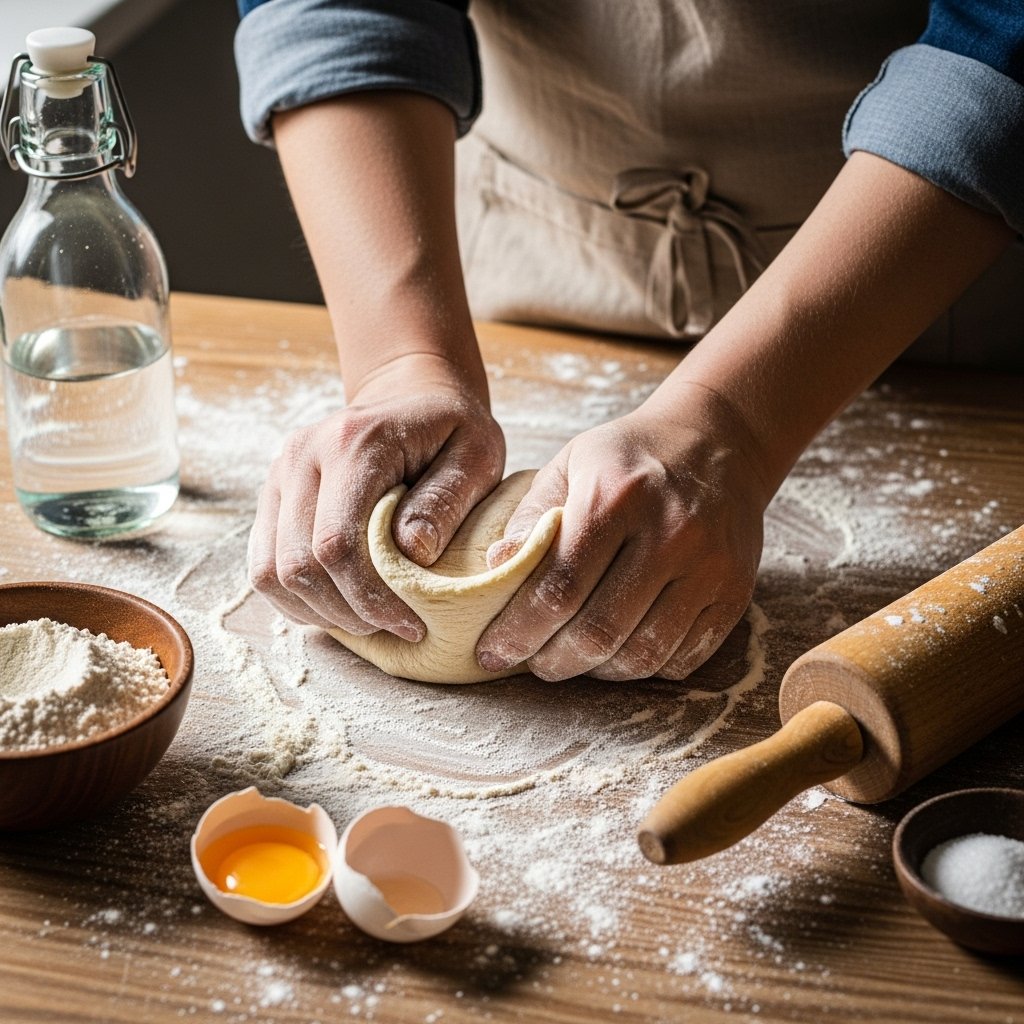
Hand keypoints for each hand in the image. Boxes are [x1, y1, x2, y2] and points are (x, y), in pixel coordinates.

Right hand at [248, 355, 504, 638]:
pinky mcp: (272, 494)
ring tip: (366, 621)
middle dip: (345, 612)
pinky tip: (338, 606)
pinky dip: (296, 599)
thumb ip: (447, 500)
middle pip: (297, 565)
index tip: (411, 624)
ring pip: (271, 572)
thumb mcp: (476, 455)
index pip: (338, 543)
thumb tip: (413, 553)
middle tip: (391, 627)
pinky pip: (262, 566)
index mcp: (352, 443)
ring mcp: (279, 474)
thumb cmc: (451, 430)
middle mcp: (302, 455)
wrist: (410, 394)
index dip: (369, 598)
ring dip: (317, 611)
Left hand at [477, 383, 769, 679]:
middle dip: (552, 660)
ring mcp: (708, 568)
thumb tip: (495, 570)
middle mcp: (669, 534)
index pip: (559, 586)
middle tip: (532, 661)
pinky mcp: (733, 594)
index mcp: (616, 497)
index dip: (520, 630)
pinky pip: (681, 658)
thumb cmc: (630, 458)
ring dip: (596, 670)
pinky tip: (619, 650)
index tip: (493, 650)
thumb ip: (530, 517)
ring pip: (640, 654)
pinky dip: (642, 667)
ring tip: (572, 657)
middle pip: (598, 630)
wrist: (720, 442)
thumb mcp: (570, 465)